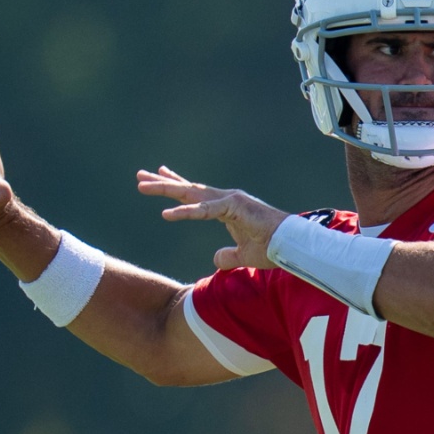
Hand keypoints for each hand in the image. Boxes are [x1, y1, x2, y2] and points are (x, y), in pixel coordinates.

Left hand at [137, 166, 288, 269]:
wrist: (293, 248)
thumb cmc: (273, 248)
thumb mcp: (243, 256)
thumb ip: (228, 256)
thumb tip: (216, 258)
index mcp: (228, 209)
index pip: (197, 196)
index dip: (178, 186)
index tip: (159, 175)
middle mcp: (227, 200)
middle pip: (189, 190)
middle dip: (164, 183)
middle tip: (140, 176)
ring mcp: (231, 201)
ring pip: (192, 194)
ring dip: (166, 190)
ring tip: (142, 185)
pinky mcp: (235, 207)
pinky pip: (205, 211)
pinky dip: (185, 212)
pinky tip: (166, 214)